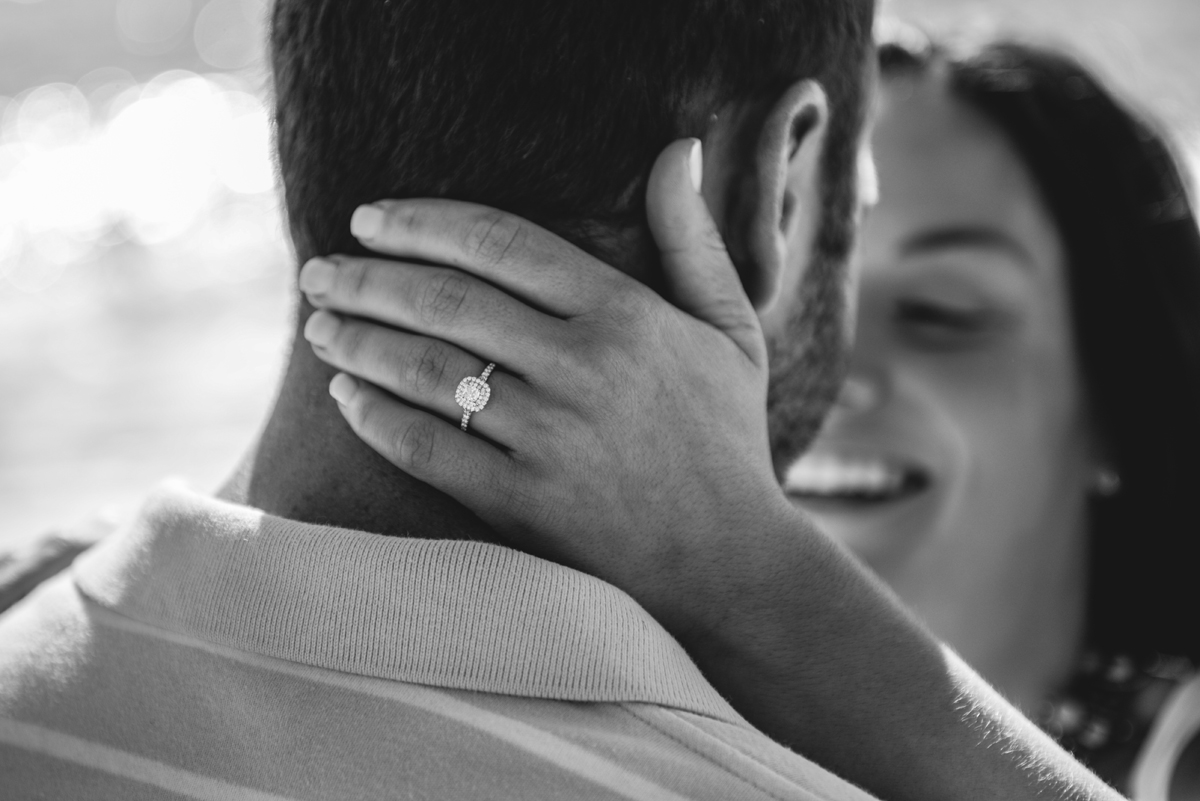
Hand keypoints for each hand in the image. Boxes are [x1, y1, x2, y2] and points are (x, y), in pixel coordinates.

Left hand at [300, 140, 1124, 800]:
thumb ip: (692, 237)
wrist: (731, 560)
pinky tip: (346, 397)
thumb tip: (677, 146)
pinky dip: (377, 419)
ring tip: (318, 326)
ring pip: (428, 371)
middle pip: (447, 301)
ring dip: (359, 342)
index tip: (368, 219)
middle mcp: (585, 367)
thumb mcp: (730, 328)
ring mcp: (552, 439)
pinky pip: (430, 450)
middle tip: (317, 270)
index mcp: (626, 312)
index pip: (500, 243)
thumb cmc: (723, 435)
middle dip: (367, 278)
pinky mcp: (526, 503)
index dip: (422, 222)